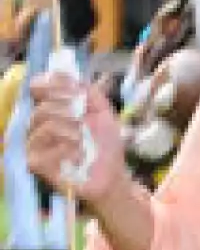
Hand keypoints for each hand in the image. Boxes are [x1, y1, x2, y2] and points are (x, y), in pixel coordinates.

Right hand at [27, 72, 127, 204]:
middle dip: (65, 109)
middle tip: (82, 119)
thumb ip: (88, 91)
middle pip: (41, 107)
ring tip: (82, 140)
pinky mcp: (36, 164)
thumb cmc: (106, 145)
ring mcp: (36, 144)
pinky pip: (41, 149)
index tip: (73, 90)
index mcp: (53, 108)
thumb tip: (66, 73)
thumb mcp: (104, 112)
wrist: (113, 176)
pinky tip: (78, 155)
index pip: (37, 87)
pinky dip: (63, 149)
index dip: (52, 84)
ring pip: (43, 126)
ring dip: (68, 130)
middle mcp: (40, 123)